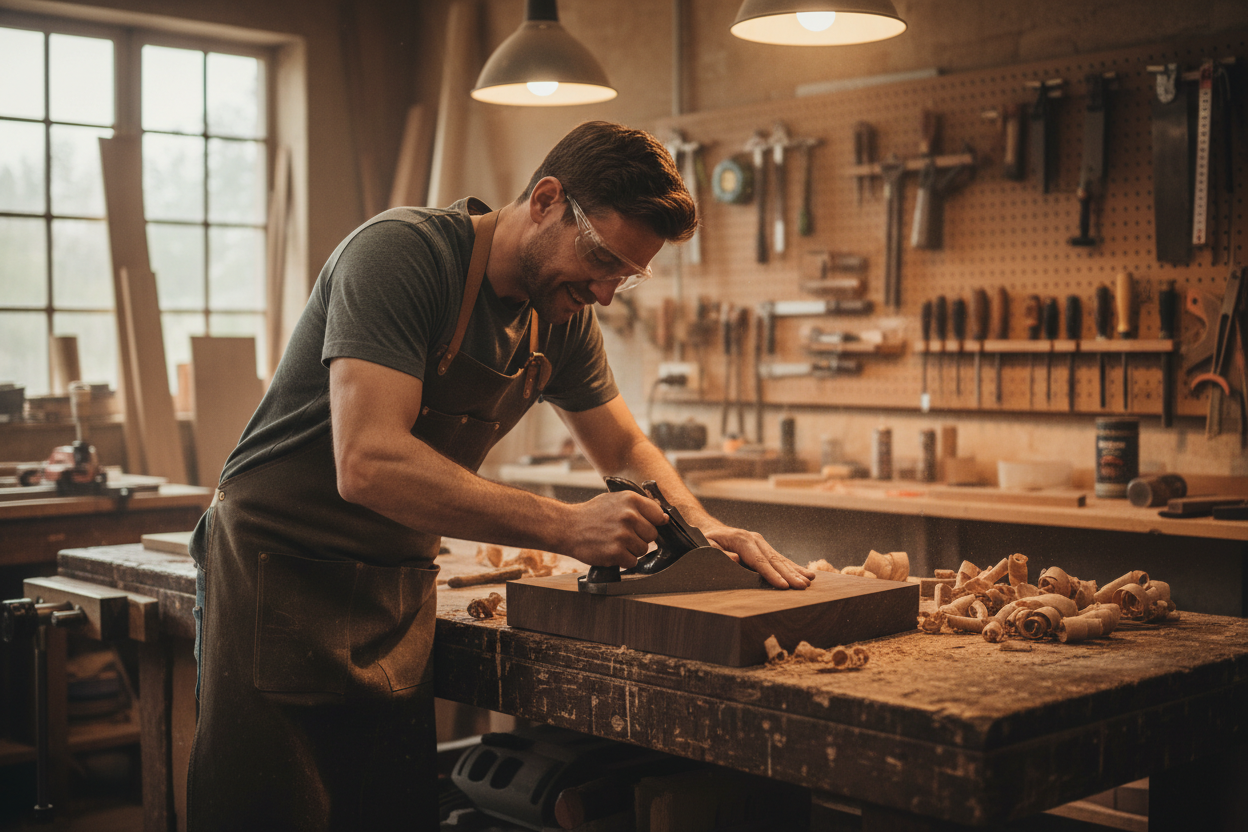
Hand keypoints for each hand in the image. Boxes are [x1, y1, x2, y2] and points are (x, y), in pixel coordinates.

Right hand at [557, 492, 667, 567]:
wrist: (567, 527)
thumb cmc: (592, 514)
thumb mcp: (615, 500)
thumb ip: (639, 506)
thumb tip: (664, 518)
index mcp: (631, 499)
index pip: (658, 515)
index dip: (650, 523)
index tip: (641, 525)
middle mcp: (628, 516)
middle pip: (652, 535)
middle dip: (640, 538)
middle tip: (622, 535)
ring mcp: (622, 535)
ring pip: (643, 550)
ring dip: (631, 550)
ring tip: (614, 542)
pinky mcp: (615, 552)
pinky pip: (632, 562)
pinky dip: (622, 560)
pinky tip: (610, 551)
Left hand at [700, 524, 815, 589]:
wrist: (711, 528)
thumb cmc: (707, 540)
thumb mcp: (706, 546)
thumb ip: (720, 553)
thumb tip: (735, 559)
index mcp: (743, 540)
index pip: (759, 561)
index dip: (772, 574)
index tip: (783, 586)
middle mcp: (756, 540)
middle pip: (774, 560)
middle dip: (789, 575)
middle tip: (803, 586)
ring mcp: (761, 542)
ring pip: (781, 559)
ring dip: (795, 571)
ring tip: (809, 581)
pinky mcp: (764, 547)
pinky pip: (780, 558)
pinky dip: (793, 567)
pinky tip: (806, 573)